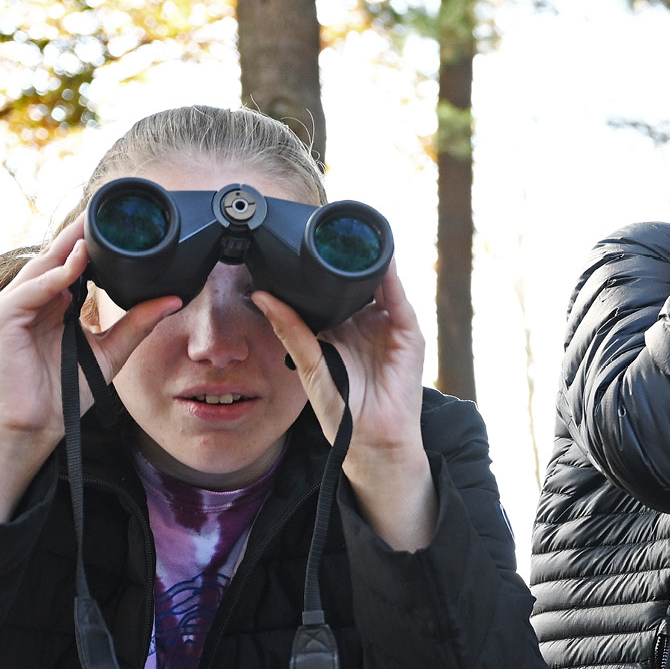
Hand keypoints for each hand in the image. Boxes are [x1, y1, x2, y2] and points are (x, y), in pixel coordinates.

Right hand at [0, 220, 182, 522]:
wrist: (37, 426)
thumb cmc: (66, 390)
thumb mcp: (111, 351)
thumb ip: (137, 323)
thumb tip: (172, 299)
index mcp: (55, 302)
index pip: (72, 263)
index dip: (90, 241)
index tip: (117, 222)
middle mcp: (32, 299)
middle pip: (55, 257)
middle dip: (77, 233)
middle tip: (103, 208)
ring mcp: (13, 307)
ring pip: (41, 268)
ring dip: (65, 248)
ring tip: (90, 228)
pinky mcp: (1, 320)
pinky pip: (28, 292)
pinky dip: (51, 279)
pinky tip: (72, 268)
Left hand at [254, 262, 434, 550]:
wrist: (371, 439)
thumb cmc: (341, 409)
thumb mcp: (308, 363)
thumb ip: (290, 328)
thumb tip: (262, 296)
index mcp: (337, 330)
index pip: (327, 291)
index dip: (316, 270)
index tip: (299, 244)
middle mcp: (363, 324)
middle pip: (354, 283)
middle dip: (344, 259)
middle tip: (327, 229)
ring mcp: (387, 327)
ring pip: (378, 286)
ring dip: (369, 262)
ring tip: (354, 234)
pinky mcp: (407, 335)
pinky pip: (399, 301)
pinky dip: (392, 280)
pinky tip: (381, 261)